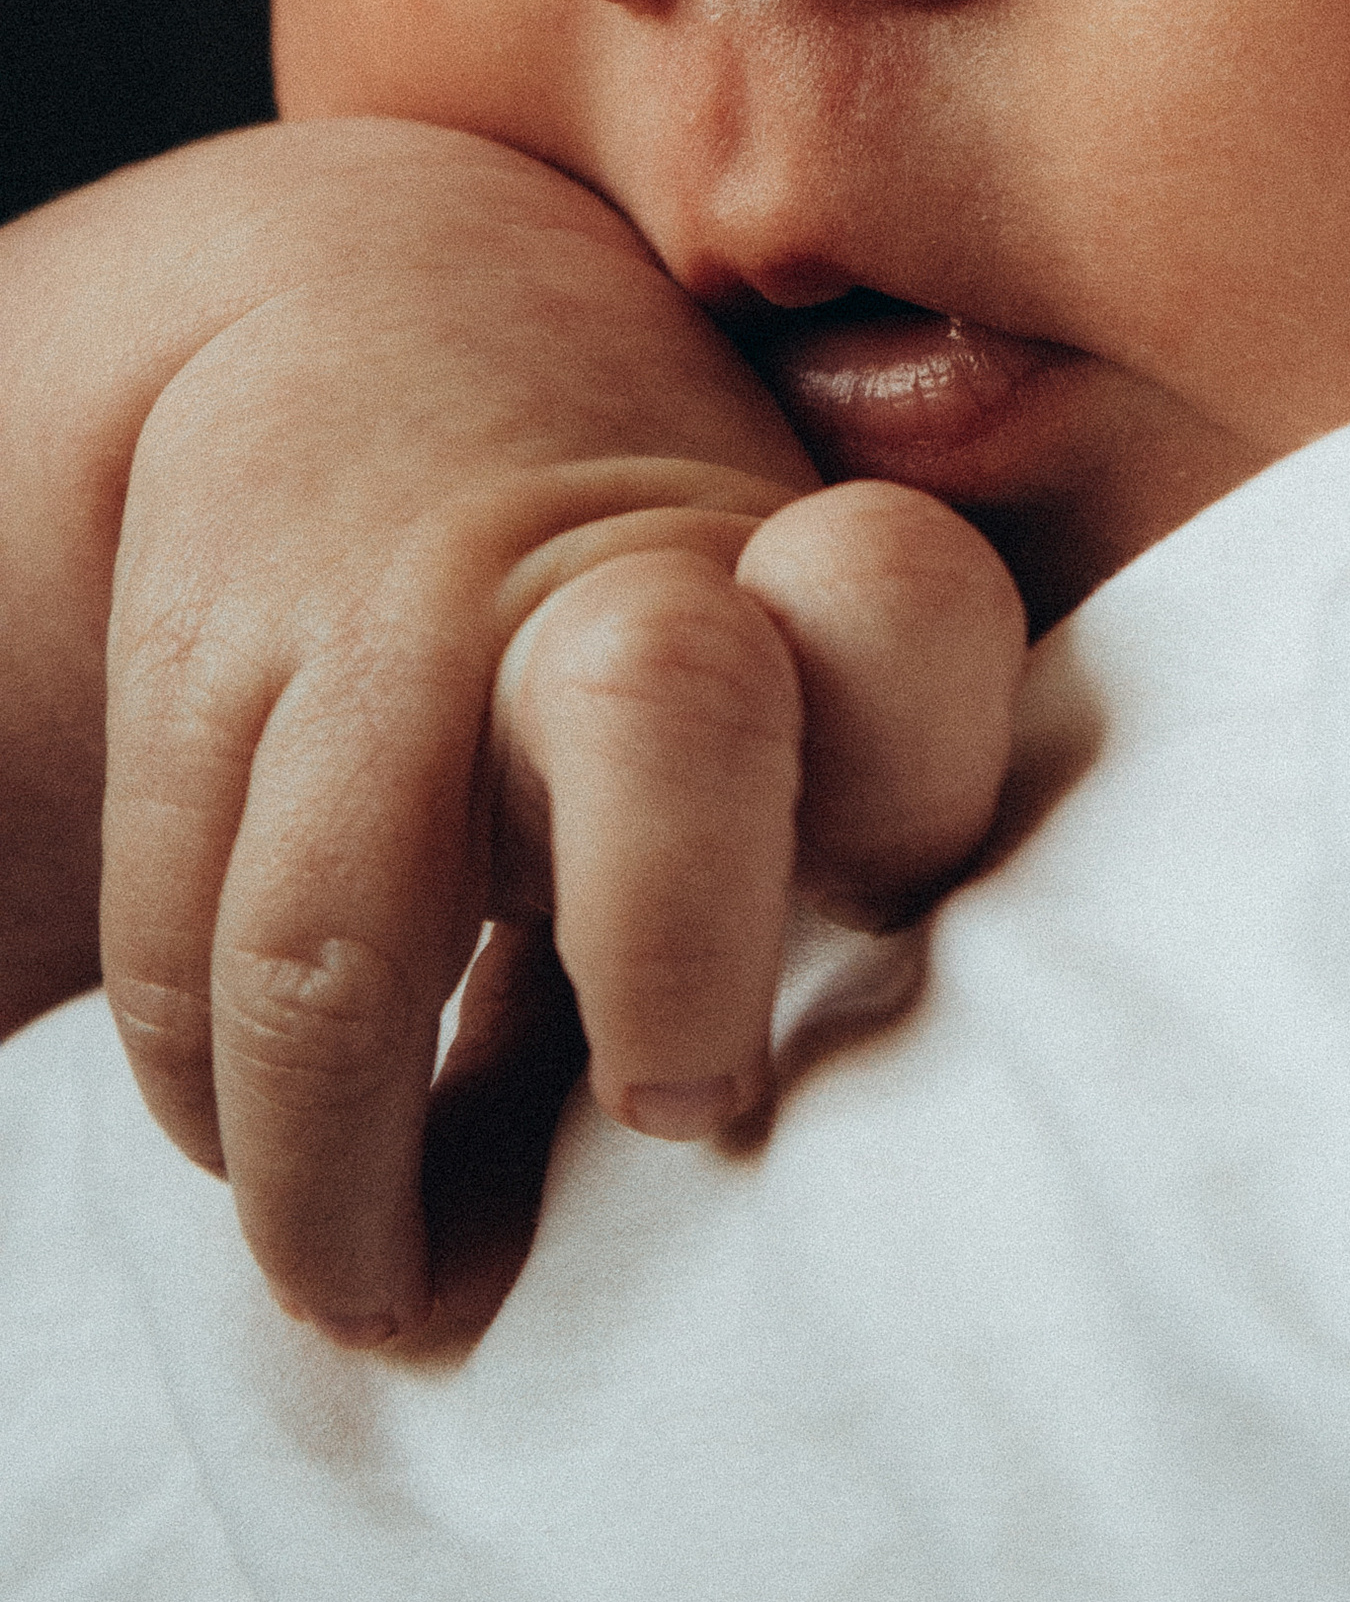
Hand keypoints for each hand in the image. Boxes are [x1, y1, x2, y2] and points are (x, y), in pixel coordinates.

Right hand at [3, 121, 1021, 1341]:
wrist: (398, 312)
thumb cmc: (665, 583)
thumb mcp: (785, 666)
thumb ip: (793, 889)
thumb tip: (722, 1217)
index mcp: (799, 572)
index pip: (898, 612)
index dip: (902, 777)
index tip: (909, 931)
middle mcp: (606, 581)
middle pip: (667, 711)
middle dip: (679, 941)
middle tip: (681, 1108)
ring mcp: (393, 615)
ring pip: (335, 934)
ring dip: (350, 1177)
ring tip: (394, 1289)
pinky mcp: (208, 664)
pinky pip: (187, 956)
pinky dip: (228, 1114)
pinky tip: (290, 1169)